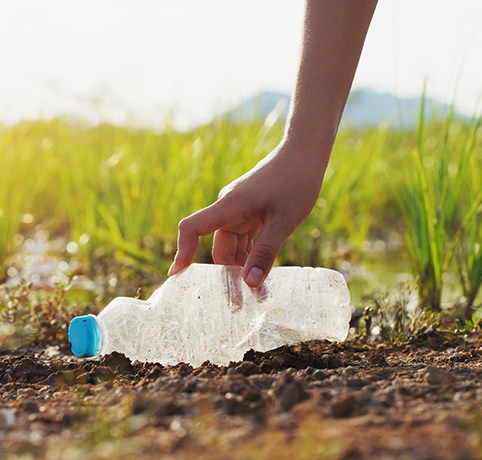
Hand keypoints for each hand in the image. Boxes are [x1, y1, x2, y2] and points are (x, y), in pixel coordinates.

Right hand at [168, 139, 327, 286]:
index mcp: (228, 206)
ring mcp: (240, 210)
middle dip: (226, 274)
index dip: (182, 251)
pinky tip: (262, 272)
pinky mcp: (251, 211)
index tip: (177, 275)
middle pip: (218, 247)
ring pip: (232, 245)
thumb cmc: (295, 182)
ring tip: (256, 293)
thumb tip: (250, 285)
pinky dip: (251, 255)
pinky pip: (244, 238)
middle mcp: (228, 208)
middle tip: (238, 304)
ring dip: (242, 267)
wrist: (305, 153)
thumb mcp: (283, 222)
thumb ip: (265, 253)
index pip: (192, 228)